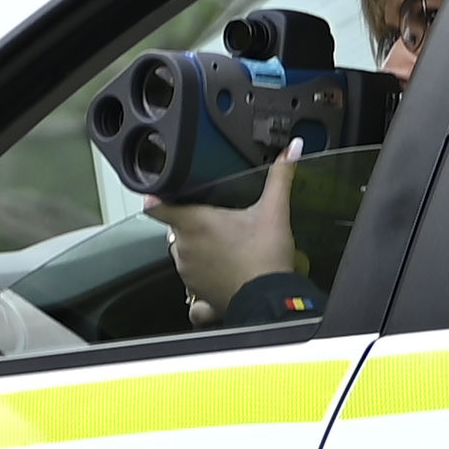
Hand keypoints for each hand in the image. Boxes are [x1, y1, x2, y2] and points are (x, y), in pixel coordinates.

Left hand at [149, 174, 297, 314]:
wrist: (270, 299)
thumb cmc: (266, 256)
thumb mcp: (275, 211)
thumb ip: (280, 176)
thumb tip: (292, 149)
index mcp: (194, 223)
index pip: (157, 207)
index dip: (156, 198)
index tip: (157, 194)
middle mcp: (183, 248)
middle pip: (178, 229)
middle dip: (195, 225)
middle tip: (221, 224)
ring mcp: (187, 272)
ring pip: (185, 254)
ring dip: (199, 249)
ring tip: (228, 248)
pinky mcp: (196, 293)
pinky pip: (191, 281)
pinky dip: (203, 277)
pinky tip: (221, 273)